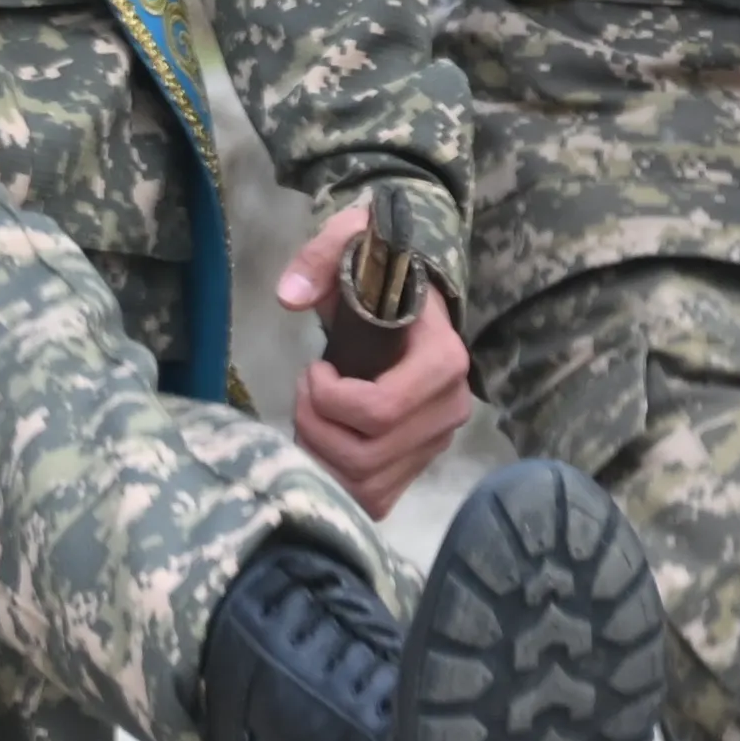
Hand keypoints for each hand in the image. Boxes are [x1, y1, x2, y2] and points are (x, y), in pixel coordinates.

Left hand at [280, 199, 473, 513]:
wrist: (410, 293)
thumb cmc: (381, 272)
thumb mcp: (354, 241)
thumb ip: (323, 257)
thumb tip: (289, 297)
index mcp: (443, 360)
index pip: (381, 409)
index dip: (330, 399)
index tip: (315, 365)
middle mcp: (450, 409)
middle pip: (366, 455)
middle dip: (315, 426)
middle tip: (305, 391)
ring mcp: (437, 442)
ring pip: (366, 484)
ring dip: (321, 454)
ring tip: (312, 415)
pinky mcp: (419, 465)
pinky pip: (373, 499)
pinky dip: (336, 480)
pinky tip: (324, 442)